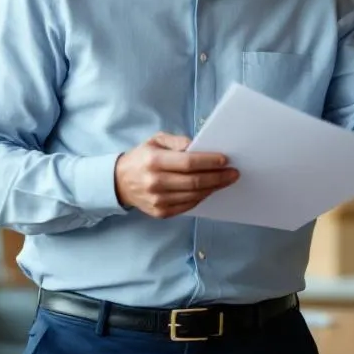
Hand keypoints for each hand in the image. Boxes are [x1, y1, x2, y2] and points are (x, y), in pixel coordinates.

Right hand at [114, 132, 238, 218]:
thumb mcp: (156, 141)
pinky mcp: (161, 212)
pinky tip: (210, 189)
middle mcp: (155, 182)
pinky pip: (188, 205)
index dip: (209, 162)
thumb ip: (177, 141)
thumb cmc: (142, 158)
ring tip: (225, 180)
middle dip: (218, 177)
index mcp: (154, 161)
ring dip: (213, 188)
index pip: (188, 162)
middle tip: (233, 173)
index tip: (225, 160)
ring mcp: (158, 200)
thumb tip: (198, 146)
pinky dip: (202, 197)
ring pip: (194, 195)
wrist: (120, 182)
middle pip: (194, 181)